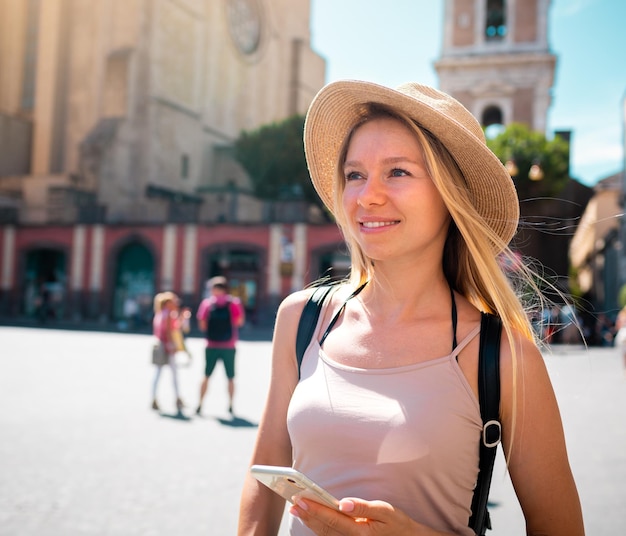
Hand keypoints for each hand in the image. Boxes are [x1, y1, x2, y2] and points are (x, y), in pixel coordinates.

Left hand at [289, 497, 423, 534]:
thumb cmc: (397, 523)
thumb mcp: (386, 511)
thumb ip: (363, 507)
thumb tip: (343, 502)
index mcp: (360, 532)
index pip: (332, 519)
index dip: (315, 510)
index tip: (301, 500)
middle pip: (324, 528)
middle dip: (307, 515)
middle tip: (292, 502)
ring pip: (324, 534)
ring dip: (309, 522)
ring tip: (296, 508)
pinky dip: (317, 527)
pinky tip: (310, 518)